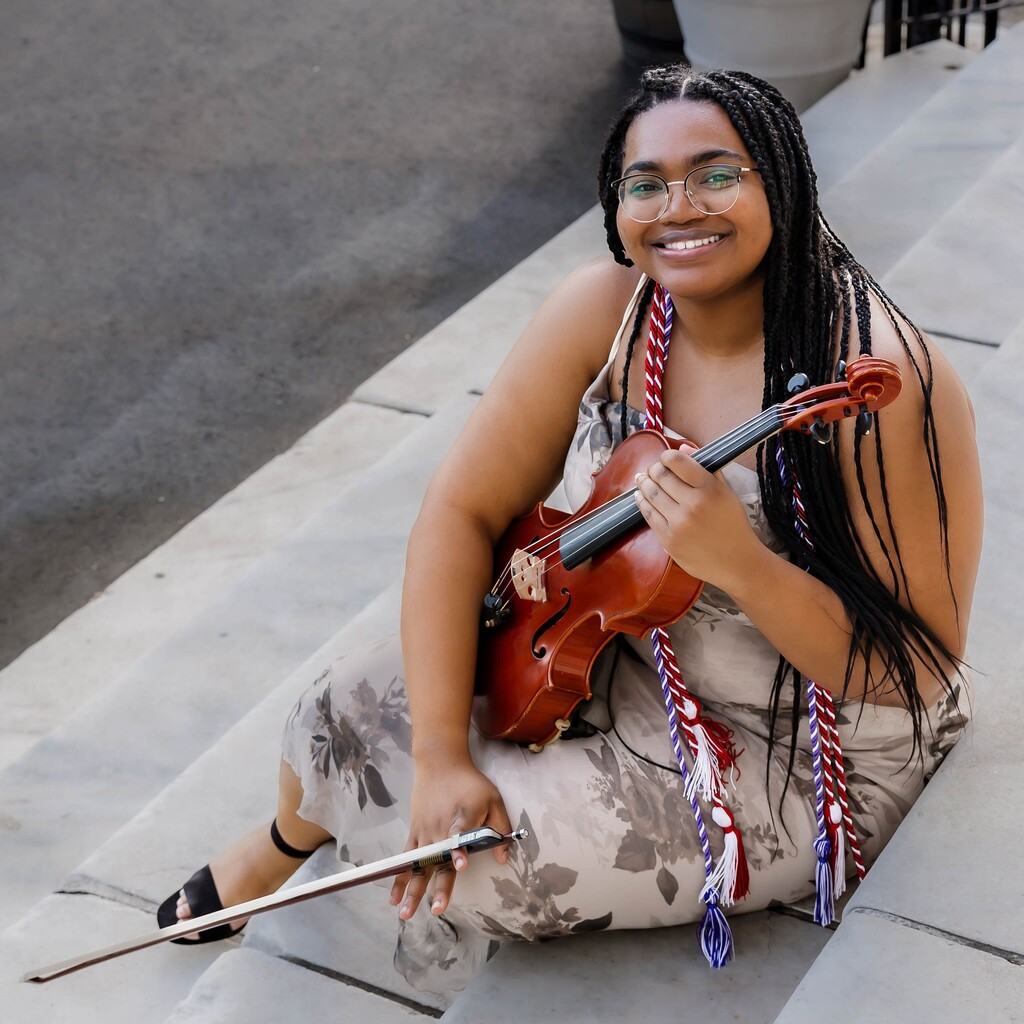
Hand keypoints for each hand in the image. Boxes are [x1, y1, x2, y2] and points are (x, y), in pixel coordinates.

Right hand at [389, 756, 511, 919]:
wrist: (440, 762)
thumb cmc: (470, 783)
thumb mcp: (493, 799)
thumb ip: (501, 827)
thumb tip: (503, 857)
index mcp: (463, 817)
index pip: (460, 834)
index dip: (460, 849)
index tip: (461, 864)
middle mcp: (441, 828)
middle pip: (439, 860)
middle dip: (439, 886)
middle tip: (439, 909)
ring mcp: (426, 831)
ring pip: (420, 865)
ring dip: (412, 889)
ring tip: (406, 914)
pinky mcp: (415, 832)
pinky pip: (406, 859)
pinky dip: (399, 877)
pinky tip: (394, 898)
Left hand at [633, 447, 762, 590]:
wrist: (737, 561)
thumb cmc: (732, 524)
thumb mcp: (726, 492)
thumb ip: (706, 468)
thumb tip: (683, 447)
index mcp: (710, 488)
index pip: (677, 461)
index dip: (666, 456)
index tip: (665, 459)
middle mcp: (693, 504)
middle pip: (660, 476)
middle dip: (653, 469)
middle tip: (652, 470)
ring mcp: (679, 523)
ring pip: (651, 494)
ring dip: (643, 483)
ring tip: (641, 479)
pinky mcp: (668, 540)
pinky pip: (648, 514)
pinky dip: (642, 502)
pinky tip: (641, 497)